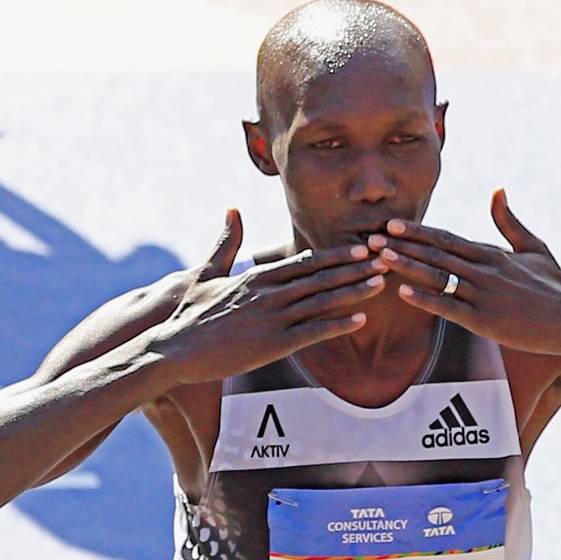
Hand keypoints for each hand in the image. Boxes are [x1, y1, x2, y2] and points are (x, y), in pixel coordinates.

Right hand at [153, 209, 386, 383]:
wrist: (175, 350)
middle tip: (385, 259)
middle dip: (355, 268)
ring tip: (381, 283)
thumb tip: (232, 209)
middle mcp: (269, 294)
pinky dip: (338, 324)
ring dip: (354, 291)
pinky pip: (313, 333)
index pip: (305, 262)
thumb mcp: (206, 273)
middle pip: (321, 277)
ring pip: (322, 301)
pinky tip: (361, 320)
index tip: (361, 247)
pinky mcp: (273, 345)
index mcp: (258, 277)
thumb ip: (226, 243)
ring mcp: (273, 319)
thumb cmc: (190, 314)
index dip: (336, 255)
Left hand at [371, 189, 560, 355]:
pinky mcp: (485, 320)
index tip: (392, 224)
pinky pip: (448, 307)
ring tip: (379, 258)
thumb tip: (496, 190)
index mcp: (492, 253)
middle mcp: (484, 270)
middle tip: (370, 238)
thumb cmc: (556, 286)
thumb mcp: (534, 248)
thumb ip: (509, 221)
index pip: (446, 238)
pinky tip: (402, 292)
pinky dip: (425, 298)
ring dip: (405, 265)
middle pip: (435, 253)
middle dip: (401, 245)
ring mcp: (483, 295)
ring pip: (437, 276)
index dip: (417, 231)